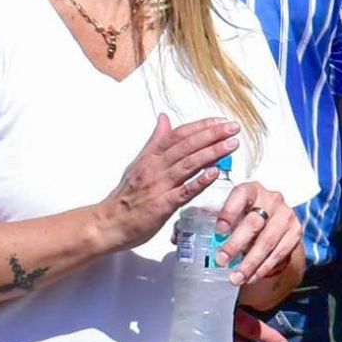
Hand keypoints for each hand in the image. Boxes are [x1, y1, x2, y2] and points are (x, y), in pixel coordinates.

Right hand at [100, 114, 239, 250]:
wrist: (108, 223)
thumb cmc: (126, 196)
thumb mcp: (139, 163)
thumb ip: (155, 142)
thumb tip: (164, 119)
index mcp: (150, 156)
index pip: (178, 135)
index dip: (201, 126)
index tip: (221, 121)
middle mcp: (155, 167)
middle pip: (186, 145)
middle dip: (212, 135)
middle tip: (233, 128)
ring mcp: (159, 185)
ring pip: (188, 164)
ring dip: (211, 153)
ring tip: (231, 144)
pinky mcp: (162, 205)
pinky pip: (184, 191)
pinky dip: (200, 181)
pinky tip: (215, 173)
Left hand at [213, 181, 306, 290]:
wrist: (273, 218)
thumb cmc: (247, 214)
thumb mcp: (234, 210)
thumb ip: (224, 222)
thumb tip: (204, 241)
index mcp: (252, 189)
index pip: (241, 196)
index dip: (229, 213)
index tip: (219, 231)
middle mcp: (272, 199)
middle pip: (254, 223)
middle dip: (236, 245)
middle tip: (222, 261)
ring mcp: (286, 215)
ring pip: (267, 242)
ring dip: (250, 263)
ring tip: (236, 278)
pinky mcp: (295, 231)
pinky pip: (279, 253)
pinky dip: (263, 268)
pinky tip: (252, 277)